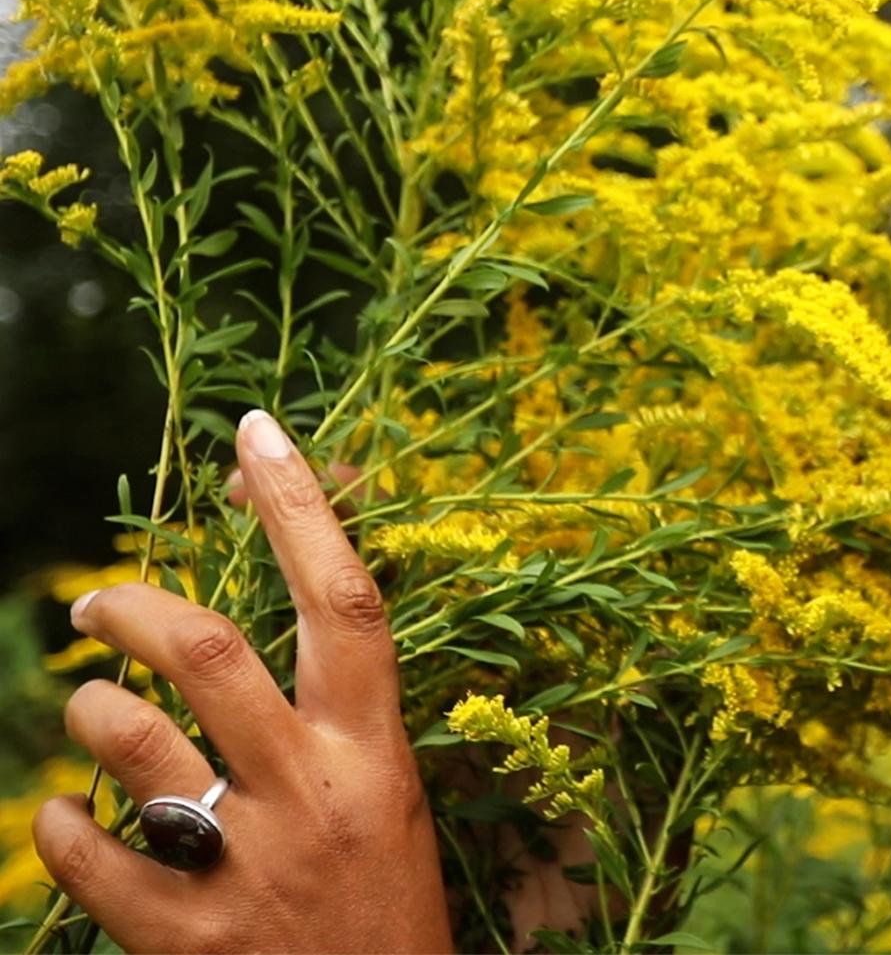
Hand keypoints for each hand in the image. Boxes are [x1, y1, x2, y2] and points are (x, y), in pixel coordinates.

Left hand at [33, 409, 453, 952]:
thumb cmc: (383, 906)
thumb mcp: (388, 799)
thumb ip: (333, 721)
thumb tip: (268, 625)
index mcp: (376, 755)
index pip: (348, 603)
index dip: (303, 509)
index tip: (259, 432)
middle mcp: (314, 796)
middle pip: (210, 653)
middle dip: (132, 606)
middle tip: (94, 601)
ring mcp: (247, 865)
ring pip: (130, 740)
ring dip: (87, 705)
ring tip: (83, 706)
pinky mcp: (183, 937)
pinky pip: (86, 849)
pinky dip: (58, 821)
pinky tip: (68, 819)